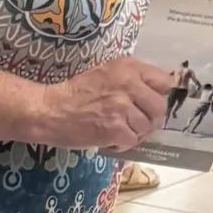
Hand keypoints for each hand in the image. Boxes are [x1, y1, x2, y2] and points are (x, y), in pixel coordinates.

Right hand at [35, 60, 172, 152]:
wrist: (49, 110)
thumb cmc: (75, 93)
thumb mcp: (106, 73)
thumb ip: (130, 78)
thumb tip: (153, 93)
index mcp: (128, 68)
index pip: (163, 81)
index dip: (157, 95)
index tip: (146, 103)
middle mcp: (129, 85)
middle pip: (159, 107)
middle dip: (150, 119)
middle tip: (136, 124)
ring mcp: (122, 108)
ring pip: (146, 127)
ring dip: (134, 133)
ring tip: (118, 132)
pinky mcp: (115, 129)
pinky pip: (132, 141)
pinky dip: (122, 144)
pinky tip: (110, 140)